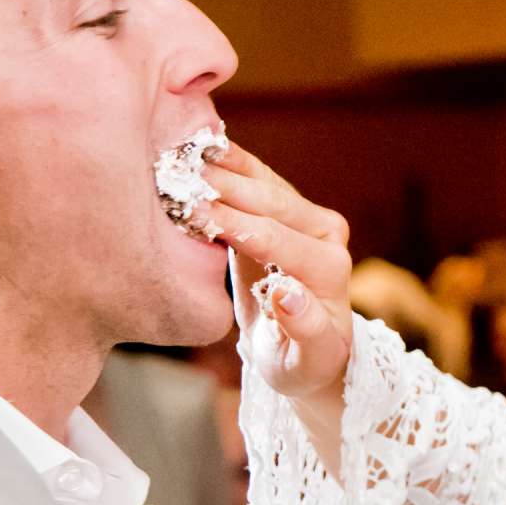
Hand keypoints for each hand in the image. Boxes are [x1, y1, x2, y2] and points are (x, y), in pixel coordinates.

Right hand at [201, 140, 354, 413]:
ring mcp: (308, 215)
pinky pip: (254, 176)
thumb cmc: (298, 361)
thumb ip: (302, 328)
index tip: (193, 210)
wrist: (303, 350)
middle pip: (270, 201)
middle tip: (175, 174)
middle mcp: (327, 234)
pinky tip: (193, 143)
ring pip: (262, 180)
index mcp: (330, 269)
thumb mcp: (303, 359)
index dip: (233, 223)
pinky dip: (225, 161)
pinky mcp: (286, 206)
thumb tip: (288, 294)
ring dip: (220, 166)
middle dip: (222, 187)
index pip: (276, 238)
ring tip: (176, 152)